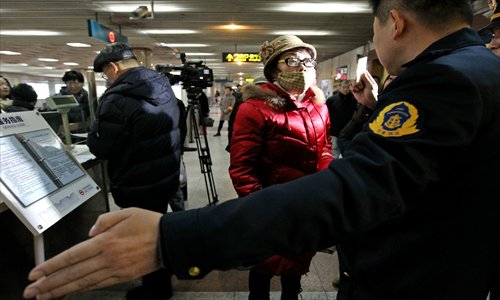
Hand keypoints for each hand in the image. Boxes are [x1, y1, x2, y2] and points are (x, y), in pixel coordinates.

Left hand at [23, 208, 162, 299]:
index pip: (71, 256)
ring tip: (45, 296)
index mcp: (106, 241)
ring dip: (62, 290)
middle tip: (32, 291)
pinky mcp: (123, 276)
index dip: (51, 266)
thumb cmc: (151, 224)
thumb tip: (90, 232)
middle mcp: (107, 258)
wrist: (170, 239)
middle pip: (73, 273)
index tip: (36, 272)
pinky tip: (73, 291)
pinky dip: (84, 289)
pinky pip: (99, 284)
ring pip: (83, 282)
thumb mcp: (126, 212)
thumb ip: (104, 220)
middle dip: (49, 283)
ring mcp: (115, 269)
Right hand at [350, 71, 377, 108]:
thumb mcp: (371, 86)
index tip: (357, 70)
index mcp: (367, 78)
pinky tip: (356, 91)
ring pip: (352, 81)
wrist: (369, 102)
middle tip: (358, 82)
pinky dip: (353, 88)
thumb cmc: (372, 94)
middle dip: (356, 79)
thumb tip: (363, 72)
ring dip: (355, 85)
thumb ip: (366, 79)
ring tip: (359, 88)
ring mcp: (357, 84)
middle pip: (356, 76)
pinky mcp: (354, 89)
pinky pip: (350, 86)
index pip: (363, 72)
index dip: (360, 71)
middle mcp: (362, 80)